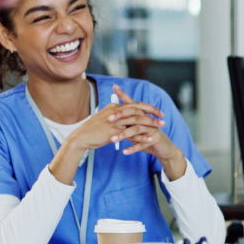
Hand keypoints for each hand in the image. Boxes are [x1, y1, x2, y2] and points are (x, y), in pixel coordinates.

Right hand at [48, 85, 173, 183]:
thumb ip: (116, 117)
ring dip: (150, 124)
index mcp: (114, 107)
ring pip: (136, 120)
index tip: (157, 111)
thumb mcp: (105, 119)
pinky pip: (131, 133)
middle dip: (152, 113)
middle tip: (163, 118)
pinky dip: (141, 136)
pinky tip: (150, 139)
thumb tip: (126, 116)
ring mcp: (114, 121)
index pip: (134, 104)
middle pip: (138, 109)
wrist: (80, 138)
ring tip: (161, 128)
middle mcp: (115, 112)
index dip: (147, 107)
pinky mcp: (113, 132)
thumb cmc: (93, 130)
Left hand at [108, 85, 185, 179]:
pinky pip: (143, 144)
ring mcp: (153, 129)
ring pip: (137, 129)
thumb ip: (127, 124)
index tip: (114, 87)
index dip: (124, 95)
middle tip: (108, 119)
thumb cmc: (148, 138)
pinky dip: (133, 148)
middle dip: (121, 116)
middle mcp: (148, 120)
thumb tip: (111, 119)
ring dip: (124, 135)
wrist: (164, 149)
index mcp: (143, 115)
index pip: (132, 103)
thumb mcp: (136, 130)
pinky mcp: (156, 139)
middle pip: (134, 114)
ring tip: (112, 139)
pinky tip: (124, 152)